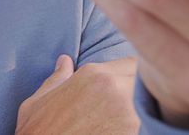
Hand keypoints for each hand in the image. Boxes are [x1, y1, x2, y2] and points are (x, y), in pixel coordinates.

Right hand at [16, 55, 139, 134]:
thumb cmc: (37, 134)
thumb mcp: (37, 103)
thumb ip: (56, 79)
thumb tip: (64, 61)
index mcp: (94, 75)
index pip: (133, 62)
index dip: (130, 74)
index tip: (126, 84)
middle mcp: (115, 89)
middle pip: (145, 78)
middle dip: (141, 87)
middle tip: (130, 101)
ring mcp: (130, 115)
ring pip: (151, 101)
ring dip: (145, 107)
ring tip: (129, 118)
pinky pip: (150, 124)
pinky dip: (145, 126)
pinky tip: (130, 132)